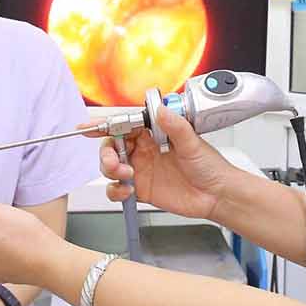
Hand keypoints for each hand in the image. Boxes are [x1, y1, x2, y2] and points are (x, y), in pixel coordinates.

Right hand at [95, 110, 236, 220]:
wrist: (217, 195)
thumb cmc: (210, 167)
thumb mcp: (194, 143)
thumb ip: (175, 126)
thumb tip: (160, 110)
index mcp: (155, 133)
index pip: (124, 125)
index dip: (104, 124)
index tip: (88, 127)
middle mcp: (145, 150)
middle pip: (112, 146)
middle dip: (106, 152)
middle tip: (115, 161)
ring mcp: (141, 170)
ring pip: (111, 166)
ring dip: (110, 170)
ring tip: (126, 176)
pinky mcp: (141, 190)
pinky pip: (117, 189)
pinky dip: (115, 190)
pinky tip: (127, 191)